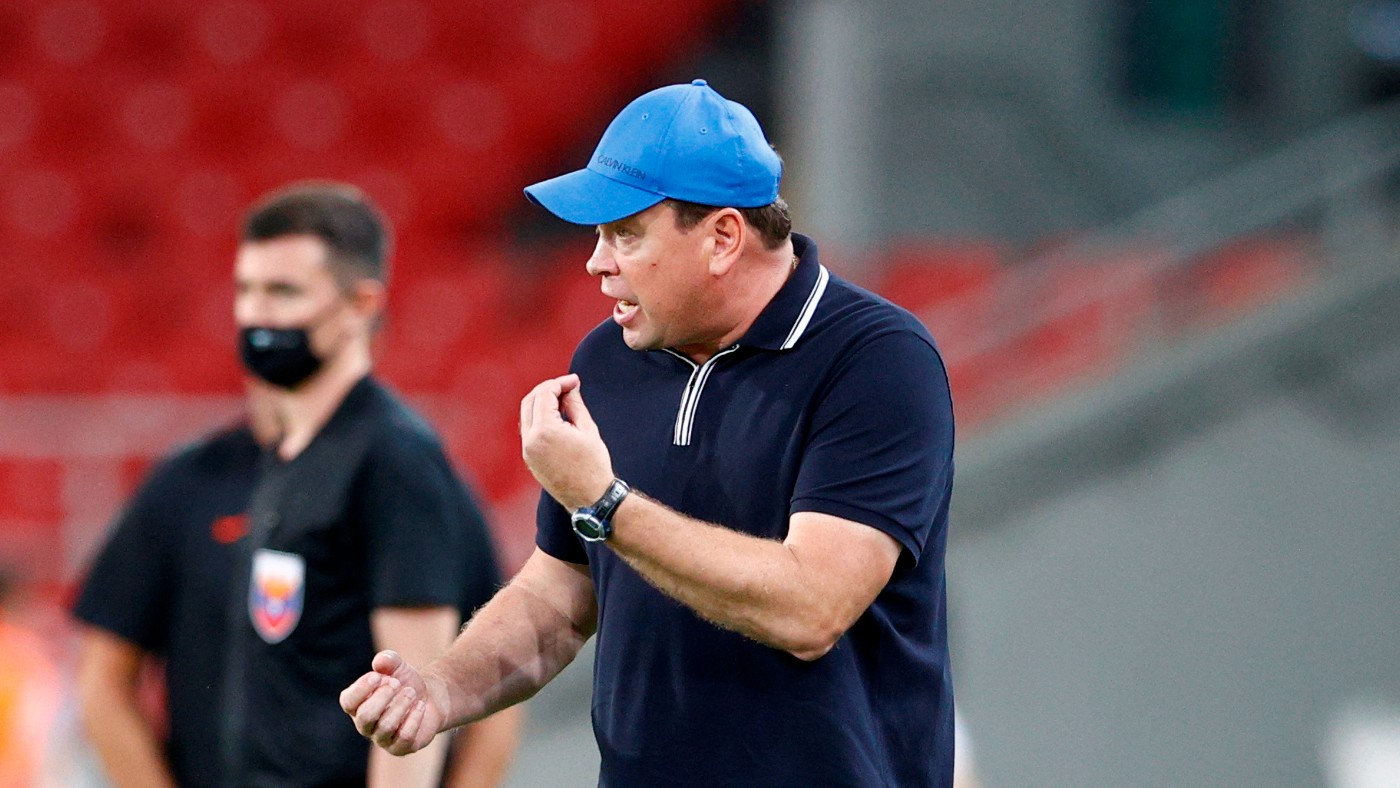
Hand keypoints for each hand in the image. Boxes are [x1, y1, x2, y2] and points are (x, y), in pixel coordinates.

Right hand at [340, 650, 446, 756]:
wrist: (429, 698)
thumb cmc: (404, 683)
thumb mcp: (397, 666)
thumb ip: (388, 660)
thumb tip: (380, 661)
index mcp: (357, 705)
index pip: (348, 701)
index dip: (361, 688)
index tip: (377, 676)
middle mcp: (365, 725)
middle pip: (366, 716)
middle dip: (383, 697)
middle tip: (397, 683)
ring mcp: (382, 738)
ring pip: (386, 726)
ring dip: (401, 704)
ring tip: (411, 692)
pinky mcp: (400, 747)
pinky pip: (404, 737)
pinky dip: (414, 718)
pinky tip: (420, 705)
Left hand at [520, 374, 614, 510]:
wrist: (590, 499)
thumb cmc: (594, 465)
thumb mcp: (588, 430)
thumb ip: (575, 404)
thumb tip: (569, 388)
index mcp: (545, 431)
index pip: (544, 394)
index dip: (560, 382)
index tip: (575, 381)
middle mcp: (530, 440)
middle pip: (530, 401)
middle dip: (547, 389)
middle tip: (567, 386)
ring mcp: (527, 451)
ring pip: (526, 415)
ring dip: (541, 402)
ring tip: (564, 400)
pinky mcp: (529, 459)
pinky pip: (529, 430)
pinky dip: (539, 418)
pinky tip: (557, 417)